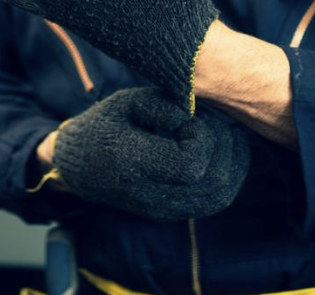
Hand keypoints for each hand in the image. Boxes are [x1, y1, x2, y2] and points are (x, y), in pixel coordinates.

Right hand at [51, 87, 249, 220]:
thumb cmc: (104, 127)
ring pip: (222, 196)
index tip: (190, 118)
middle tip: (211, 121)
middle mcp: (152, 195)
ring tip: (221, 133)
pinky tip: (223, 150)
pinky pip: (216, 201)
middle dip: (224, 146)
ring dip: (233, 161)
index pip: (191, 164)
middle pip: (214, 182)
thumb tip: (192, 114)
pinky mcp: (175, 212)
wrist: (80, 168)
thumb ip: (160, 103)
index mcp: (134, 164)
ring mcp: (165, 209)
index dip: (202, 137)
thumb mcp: (124, 102)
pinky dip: (229, 175)